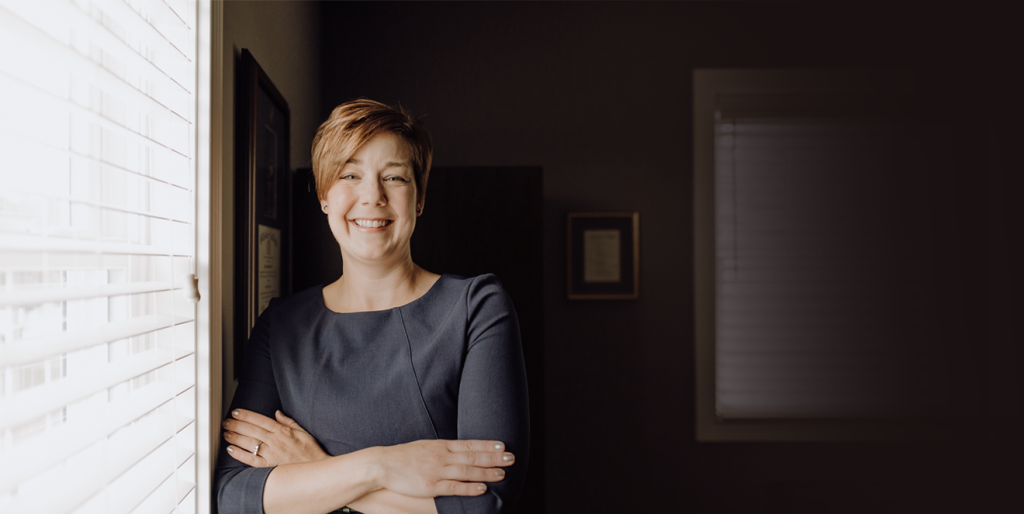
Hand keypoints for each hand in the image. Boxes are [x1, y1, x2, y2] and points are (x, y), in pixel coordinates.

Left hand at [223, 409, 329, 467]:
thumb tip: (276, 413)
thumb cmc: (311, 451)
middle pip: (251, 430)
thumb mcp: (303, 432)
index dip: (246, 415)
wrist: (316, 469)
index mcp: (282, 431)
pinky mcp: (268, 466)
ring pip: (249, 442)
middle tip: (226, 422)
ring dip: (235, 437)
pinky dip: (239, 454)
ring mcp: (271, 454)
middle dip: (236, 424)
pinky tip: (230, 449)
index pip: (260, 420)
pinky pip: (250, 459)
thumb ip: (289, 422)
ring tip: (225, 433)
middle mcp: (275, 441)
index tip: (236, 412)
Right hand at [372, 439, 513, 497]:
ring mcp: (437, 471)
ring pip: (467, 472)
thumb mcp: (426, 447)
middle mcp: (442, 456)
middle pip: (473, 457)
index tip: (503, 445)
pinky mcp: (431, 486)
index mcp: (441, 446)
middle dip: (494, 458)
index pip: (469, 444)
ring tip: (502, 474)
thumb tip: (459, 451)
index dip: (487, 445)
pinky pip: (454, 487)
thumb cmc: (403, 457)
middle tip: (511, 458)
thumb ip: (443, 449)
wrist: (382, 464)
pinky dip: (469, 488)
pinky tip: (482, 489)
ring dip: (486, 473)